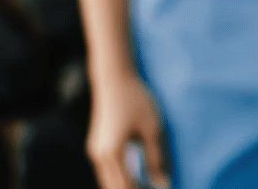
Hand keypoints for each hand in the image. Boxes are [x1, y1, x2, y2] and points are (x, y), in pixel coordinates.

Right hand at [86, 70, 169, 188]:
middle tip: (153, 188)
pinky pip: (107, 170)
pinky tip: (135, 176)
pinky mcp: (96, 145)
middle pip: (115, 187)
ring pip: (108, 181)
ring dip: (125, 186)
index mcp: (113, 153)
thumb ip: (156, 158)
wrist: (114, 79)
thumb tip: (162, 183)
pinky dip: (119, 177)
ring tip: (146, 186)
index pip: (127, 186)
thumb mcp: (152, 129)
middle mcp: (100, 156)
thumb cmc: (137, 100)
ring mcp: (95, 151)